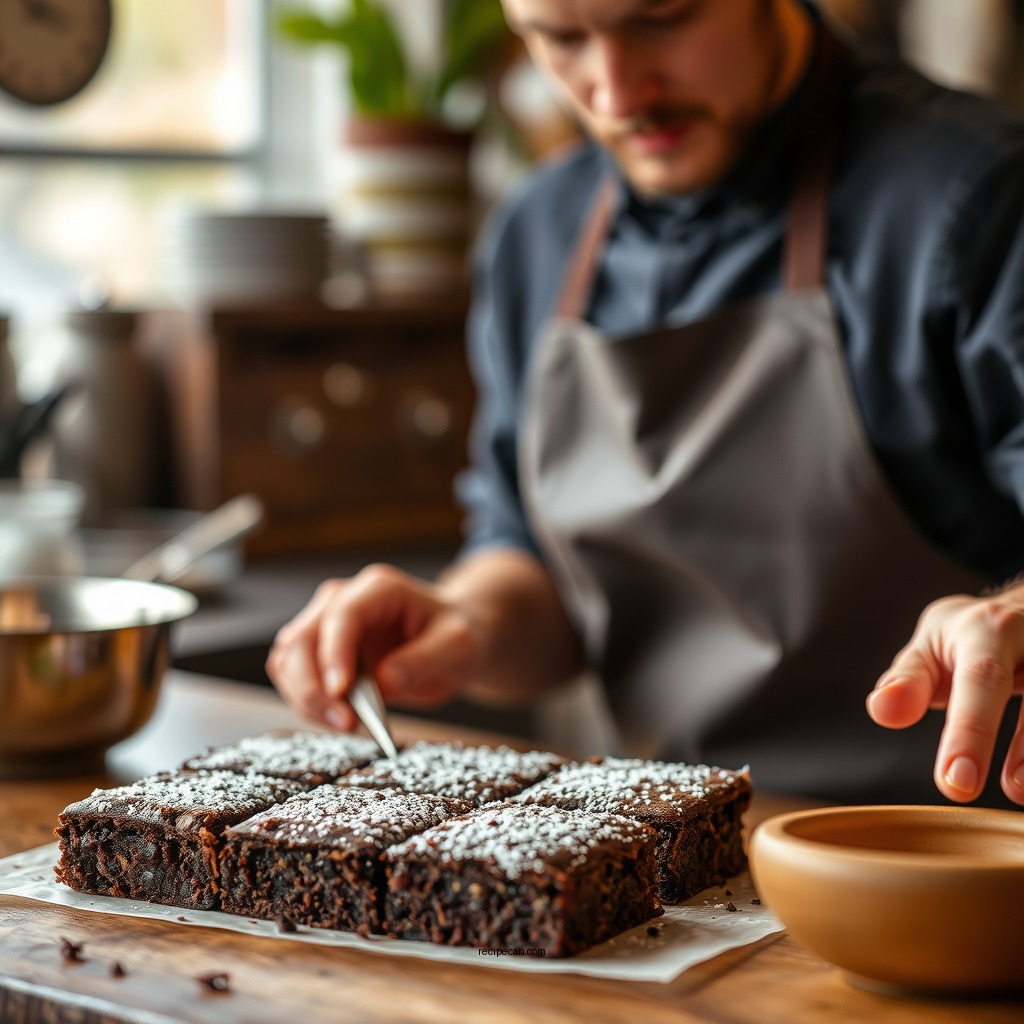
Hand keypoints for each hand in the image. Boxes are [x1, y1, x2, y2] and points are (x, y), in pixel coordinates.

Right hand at [266, 564, 483, 730]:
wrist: (451, 639)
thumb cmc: (454, 634)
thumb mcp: (458, 645)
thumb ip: (424, 660)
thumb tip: (385, 681)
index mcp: (379, 589)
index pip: (342, 615)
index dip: (335, 654)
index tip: (342, 692)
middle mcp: (344, 598)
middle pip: (302, 638)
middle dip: (313, 686)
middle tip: (345, 722)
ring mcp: (325, 622)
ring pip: (288, 658)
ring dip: (305, 697)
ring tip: (344, 723)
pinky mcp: (318, 649)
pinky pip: (292, 674)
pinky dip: (305, 700)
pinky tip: (336, 716)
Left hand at [866, 588, 1023, 803]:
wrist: (1019, 612)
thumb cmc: (967, 636)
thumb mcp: (930, 647)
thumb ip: (907, 681)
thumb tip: (882, 710)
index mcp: (988, 630)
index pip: (981, 680)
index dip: (971, 732)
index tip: (955, 779)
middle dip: (1020, 750)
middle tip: (977, 789)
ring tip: (1016, 790)